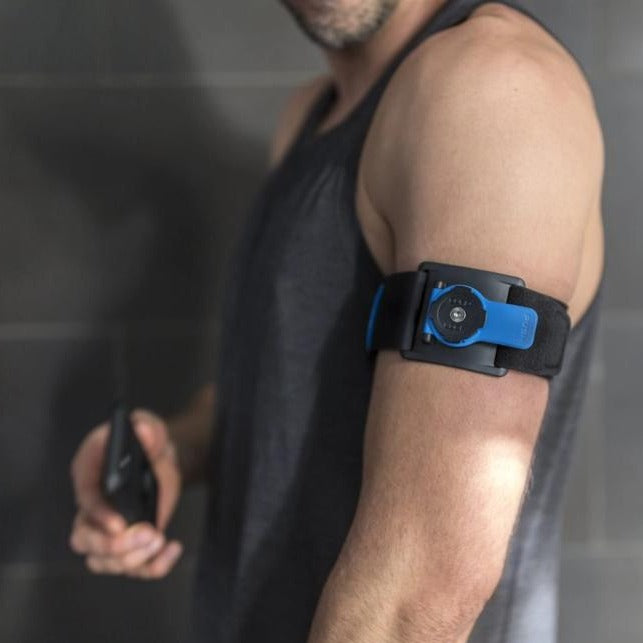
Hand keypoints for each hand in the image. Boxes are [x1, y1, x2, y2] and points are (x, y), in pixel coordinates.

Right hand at [69, 409, 182, 578]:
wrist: (162, 458)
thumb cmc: (148, 441)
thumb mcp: (150, 427)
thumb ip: (147, 426)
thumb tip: (144, 429)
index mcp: (89, 473)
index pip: (84, 499)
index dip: (98, 515)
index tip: (120, 524)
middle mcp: (91, 506)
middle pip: (83, 539)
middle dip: (113, 546)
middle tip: (147, 534)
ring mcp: (107, 529)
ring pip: (102, 561)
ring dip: (131, 559)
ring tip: (159, 539)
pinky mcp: (129, 543)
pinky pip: (132, 568)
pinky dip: (152, 567)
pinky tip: (171, 549)